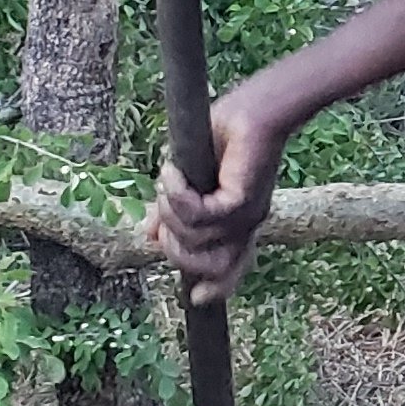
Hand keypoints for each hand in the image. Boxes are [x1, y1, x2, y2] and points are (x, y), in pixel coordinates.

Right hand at [137, 96, 287, 305]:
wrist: (257, 107)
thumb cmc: (226, 134)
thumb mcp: (189, 177)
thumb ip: (173, 208)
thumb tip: (146, 235)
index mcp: (237, 223)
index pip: (230, 270)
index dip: (215, 289)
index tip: (194, 298)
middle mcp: (245, 224)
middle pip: (203, 266)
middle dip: (171, 243)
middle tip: (160, 208)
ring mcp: (245, 214)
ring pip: (194, 240)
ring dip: (169, 213)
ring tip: (170, 180)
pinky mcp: (242, 199)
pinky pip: (198, 214)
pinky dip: (177, 194)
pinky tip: (173, 172)